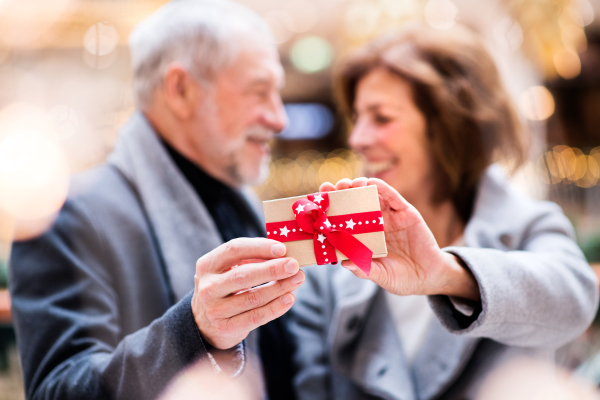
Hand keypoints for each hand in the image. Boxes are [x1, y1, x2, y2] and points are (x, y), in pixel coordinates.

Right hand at [191, 238, 304, 348]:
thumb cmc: (225, 288)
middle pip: (244, 275)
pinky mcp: (226, 328)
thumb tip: (282, 254)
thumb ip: (250, 259)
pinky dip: (275, 308)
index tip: (282, 248)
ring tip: (298, 280)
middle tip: (294, 265)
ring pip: (253, 297)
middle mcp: (208, 287)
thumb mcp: (227, 270)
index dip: (259, 247)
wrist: (205, 324)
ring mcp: (215, 310)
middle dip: (273, 269)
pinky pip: (256, 317)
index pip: (234, 249)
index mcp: (208, 264)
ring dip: (279, 287)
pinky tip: (289, 298)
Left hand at [320, 178, 479, 300]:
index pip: (344, 219)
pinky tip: (372, 183)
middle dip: (341, 193)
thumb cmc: (401, 278)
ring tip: (349, 183)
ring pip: (372, 196)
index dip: (331, 209)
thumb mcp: (380, 276)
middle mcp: (375, 223)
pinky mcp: (406, 213)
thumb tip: (343, 264)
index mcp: (364, 237)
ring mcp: (390, 217)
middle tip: (329, 188)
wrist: (429, 278)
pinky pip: (394, 198)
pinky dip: (383, 189)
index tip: (317, 201)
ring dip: (359, 187)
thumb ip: (364, 270)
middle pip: (355, 203)